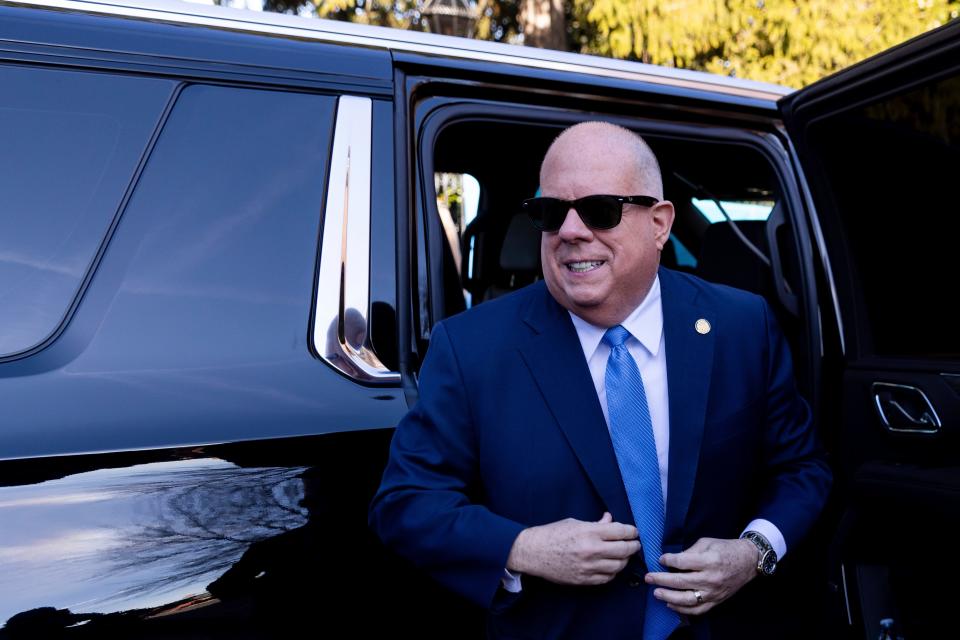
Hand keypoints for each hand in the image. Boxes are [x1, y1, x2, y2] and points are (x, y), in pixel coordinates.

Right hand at [506, 512, 640, 584]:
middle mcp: (591, 550)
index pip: (620, 531)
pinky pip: (607, 578)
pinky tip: (612, 566)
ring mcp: (588, 567)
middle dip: (633, 546)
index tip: (634, 531)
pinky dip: (613, 572)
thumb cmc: (552, 534)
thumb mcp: (574, 523)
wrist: (532, 552)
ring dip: (624, 560)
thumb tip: (610, 520)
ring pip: (618, 566)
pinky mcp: (584, 579)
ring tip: (624, 555)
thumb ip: (595, 524)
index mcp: (589, 532)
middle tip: (635, 544)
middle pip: (624, 550)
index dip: (631, 531)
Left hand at [644, 537, 757, 614]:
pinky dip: (682, 609)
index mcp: (709, 561)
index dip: (668, 560)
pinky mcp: (716, 601)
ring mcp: (714, 592)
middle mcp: (711, 578)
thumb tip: (672, 560)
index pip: (682, 562)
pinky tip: (670, 604)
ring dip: (669, 597)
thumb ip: (689, 551)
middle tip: (648, 578)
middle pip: (681, 582)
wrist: (748, 561)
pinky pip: (697, 610)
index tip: (660, 559)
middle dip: (661, 580)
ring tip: (656, 593)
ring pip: (687, 599)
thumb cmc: (725, 548)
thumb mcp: (706, 542)